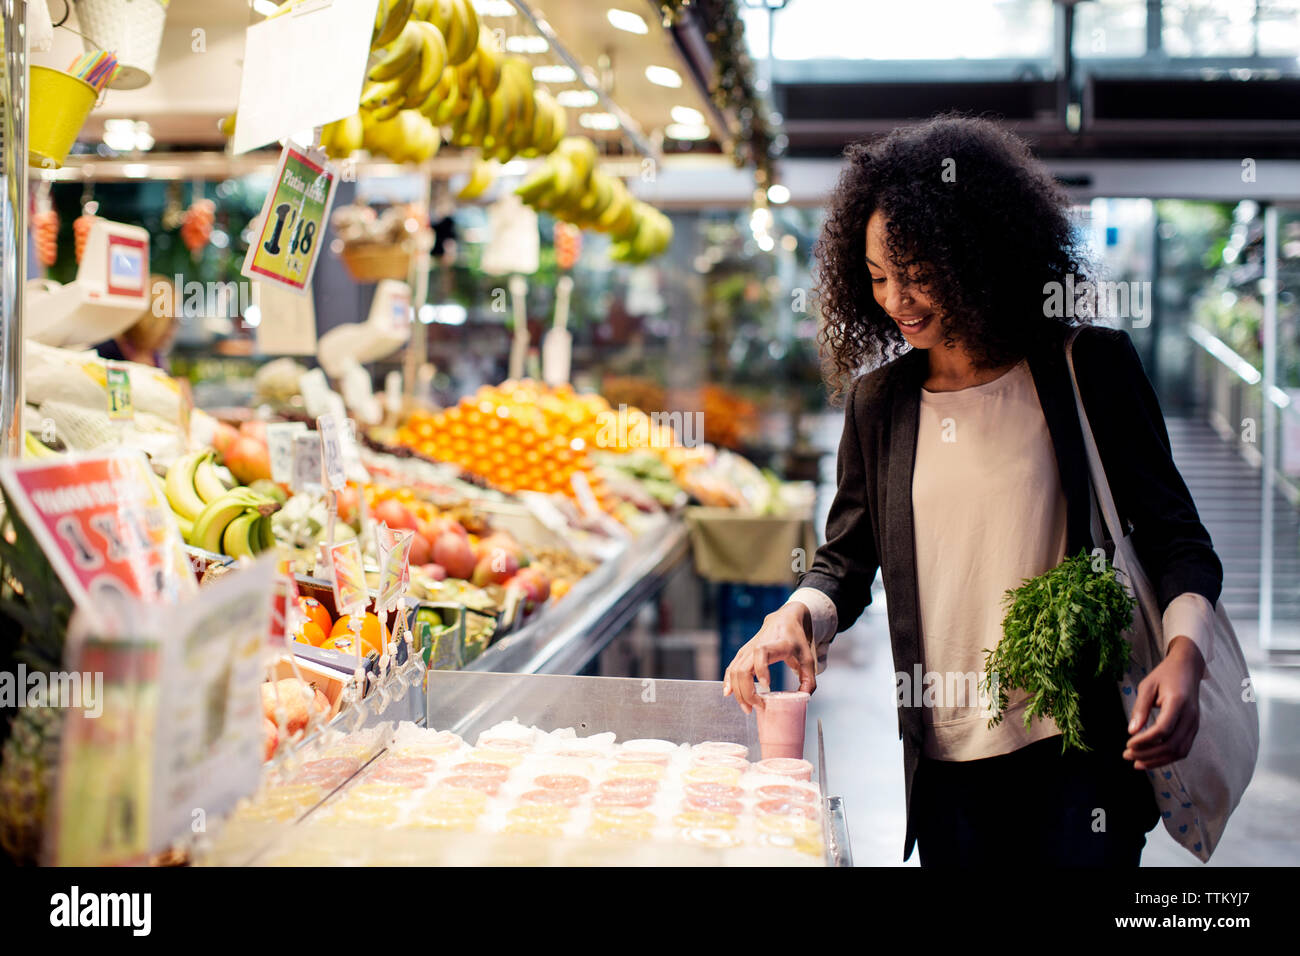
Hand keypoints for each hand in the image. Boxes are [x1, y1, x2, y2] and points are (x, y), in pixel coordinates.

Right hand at [722, 602, 816, 714]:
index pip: (761, 652)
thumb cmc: (795, 640)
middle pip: (743, 669)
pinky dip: (728, 682)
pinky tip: (728, 694)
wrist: (783, 621)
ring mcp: (747, 650)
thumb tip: (804, 698)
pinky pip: (730, 669)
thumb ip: (809, 679)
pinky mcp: (741, 654)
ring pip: (735, 672)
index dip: (761, 669)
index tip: (767, 686)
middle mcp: (757, 645)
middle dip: (747, 692)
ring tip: (748, 707)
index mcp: (776, 644)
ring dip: (738, 692)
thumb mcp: (808, 658)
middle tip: (758, 707)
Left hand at [1123, 635, 1205, 769]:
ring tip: (1137, 763)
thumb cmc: (1165, 675)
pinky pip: (1183, 748)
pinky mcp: (1194, 729)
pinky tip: (1150, 759)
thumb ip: (1140, 708)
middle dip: (1148, 754)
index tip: (1128, 744)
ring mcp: (1195, 724)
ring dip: (1158, 761)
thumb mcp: (1147, 685)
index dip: (1145, 740)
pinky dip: (1167, 757)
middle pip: (1172, 745)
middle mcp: (1191, 716)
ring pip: (1179, 751)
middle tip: (1127, 755)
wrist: (1188, 669)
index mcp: (1178, 702)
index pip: (1163, 729)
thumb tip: (1132, 731)